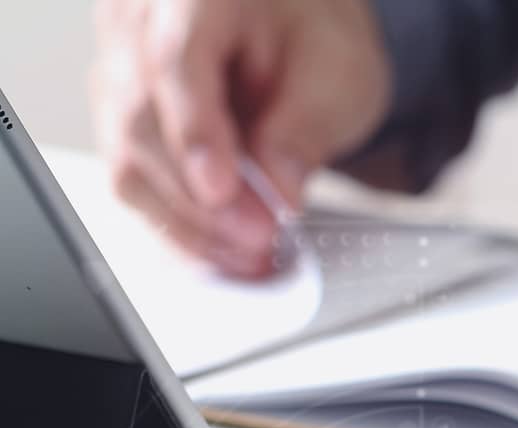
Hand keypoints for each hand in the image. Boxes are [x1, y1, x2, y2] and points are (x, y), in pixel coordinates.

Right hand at [90, 0, 391, 275]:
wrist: (297, 29)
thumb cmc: (314, 38)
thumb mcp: (338, 75)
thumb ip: (305, 128)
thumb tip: (278, 191)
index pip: (176, 62)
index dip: (195, 134)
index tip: (220, 192)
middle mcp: (138, 24)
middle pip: (142, 118)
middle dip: (200, 197)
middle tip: (258, 238)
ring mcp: (120, 70)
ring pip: (129, 157)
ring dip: (189, 221)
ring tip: (250, 254)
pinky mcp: (123, 118)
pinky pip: (135, 178)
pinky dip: (179, 222)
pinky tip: (222, 248)